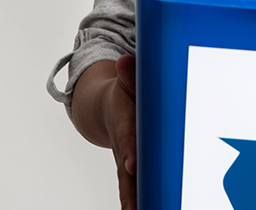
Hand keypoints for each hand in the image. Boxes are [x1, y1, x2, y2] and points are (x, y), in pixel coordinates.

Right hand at [72, 56, 137, 209]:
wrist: (105, 107)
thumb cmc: (125, 93)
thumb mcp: (126, 81)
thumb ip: (129, 74)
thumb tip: (124, 61)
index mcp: (123, 121)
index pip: (126, 136)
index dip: (129, 148)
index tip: (132, 163)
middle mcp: (123, 144)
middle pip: (126, 169)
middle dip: (131, 187)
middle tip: (134, 206)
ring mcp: (127, 157)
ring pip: (130, 183)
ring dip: (134, 198)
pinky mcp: (132, 166)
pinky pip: (136, 185)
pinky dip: (139, 198)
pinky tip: (150, 206)